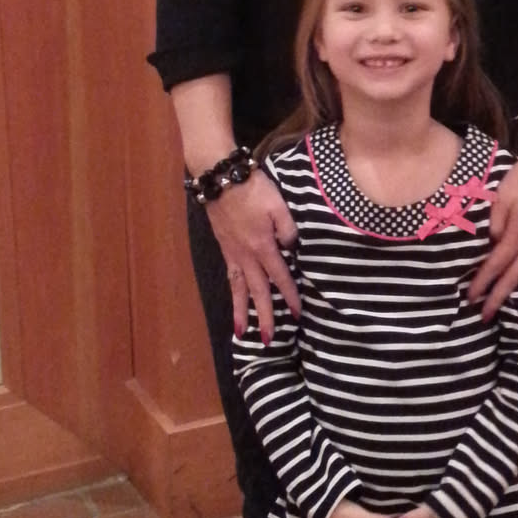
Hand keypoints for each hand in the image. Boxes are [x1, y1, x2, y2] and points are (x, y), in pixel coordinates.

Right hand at [207, 169, 298, 340]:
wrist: (220, 178)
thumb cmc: (253, 188)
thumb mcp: (278, 204)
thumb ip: (287, 228)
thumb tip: (292, 248)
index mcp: (263, 246)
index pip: (280, 276)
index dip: (290, 296)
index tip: (297, 314)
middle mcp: (246, 255)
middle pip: (257, 291)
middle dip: (264, 316)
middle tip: (268, 339)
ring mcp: (233, 253)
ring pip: (238, 288)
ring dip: (241, 311)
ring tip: (241, 333)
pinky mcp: (224, 247)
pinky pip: (230, 276)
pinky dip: (232, 292)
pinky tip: (234, 299)